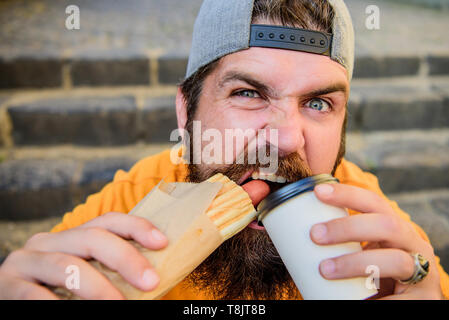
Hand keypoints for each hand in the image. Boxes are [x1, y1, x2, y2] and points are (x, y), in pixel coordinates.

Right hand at [0, 212, 167, 299]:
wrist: (16, 302)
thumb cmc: (61, 294)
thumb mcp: (88, 277)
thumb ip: (112, 273)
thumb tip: (153, 279)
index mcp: (72, 237)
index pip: (108, 221)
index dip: (136, 227)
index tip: (163, 242)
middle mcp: (48, 241)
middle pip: (92, 237)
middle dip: (125, 258)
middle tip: (151, 282)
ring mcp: (25, 261)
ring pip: (68, 266)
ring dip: (98, 287)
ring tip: (120, 305)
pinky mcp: (7, 284)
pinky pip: (34, 294)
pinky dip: (58, 305)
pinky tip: (79, 313)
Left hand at [309, 183, 443, 299]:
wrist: (404, 303)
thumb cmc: (375, 276)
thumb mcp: (362, 253)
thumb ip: (341, 243)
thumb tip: (292, 234)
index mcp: (395, 229)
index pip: (374, 203)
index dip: (348, 194)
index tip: (318, 192)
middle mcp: (413, 244)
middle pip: (386, 225)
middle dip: (348, 227)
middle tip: (315, 235)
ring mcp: (423, 272)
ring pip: (395, 260)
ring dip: (355, 263)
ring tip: (324, 270)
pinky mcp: (424, 299)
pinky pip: (399, 298)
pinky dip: (377, 298)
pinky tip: (355, 300)